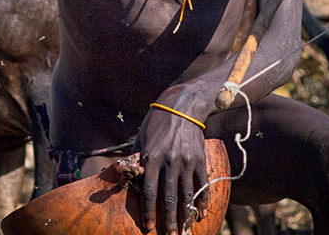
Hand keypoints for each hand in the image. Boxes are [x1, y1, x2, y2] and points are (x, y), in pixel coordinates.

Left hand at [136, 102, 209, 234]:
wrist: (181, 106)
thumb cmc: (156, 123)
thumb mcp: (141, 139)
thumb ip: (137, 160)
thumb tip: (126, 178)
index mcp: (152, 157)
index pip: (148, 191)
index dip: (148, 211)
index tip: (148, 228)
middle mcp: (169, 161)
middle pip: (169, 197)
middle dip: (168, 220)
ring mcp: (186, 161)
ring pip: (186, 194)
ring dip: (185, 215)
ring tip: (183, 231)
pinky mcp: (200, 159)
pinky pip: (202, 184)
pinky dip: (202, 200)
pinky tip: (200, 214)